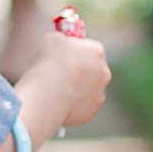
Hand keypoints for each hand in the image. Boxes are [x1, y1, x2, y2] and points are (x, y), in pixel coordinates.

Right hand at [21, 11, 113, 139]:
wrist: (48, 91)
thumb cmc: (50, 61)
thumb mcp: (53, 39)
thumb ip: (62, 41)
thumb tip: (61, 44)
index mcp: (97, 51)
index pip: (90, 49)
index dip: (76, 52)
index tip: (64, 56)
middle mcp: (104, 73)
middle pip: (92, 71)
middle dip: (80, 73)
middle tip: (61, 74)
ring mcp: (99, 95)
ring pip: (87, 91)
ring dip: (76, 90)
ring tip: (56, 91)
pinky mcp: (90, 113)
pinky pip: (80, 108)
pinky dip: (71, 107)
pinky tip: (57, 104)